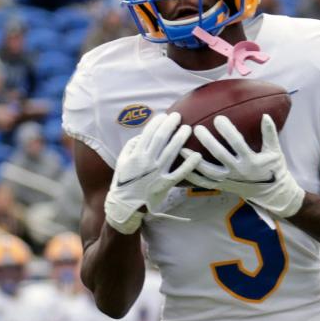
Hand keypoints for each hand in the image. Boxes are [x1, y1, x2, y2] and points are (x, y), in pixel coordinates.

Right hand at [105, 112, 199, 233]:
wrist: (125, 205)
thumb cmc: (124, 181)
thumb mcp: (122, 161)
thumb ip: (132, 146)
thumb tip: (144, 134)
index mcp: (135, 155)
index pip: (148, 133)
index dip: (157, 122)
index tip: (165, 115)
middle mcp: (146, 162)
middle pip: (160, 139)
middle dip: (170, 125)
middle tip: (178, 116)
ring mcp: (156, 173)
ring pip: (171, 152)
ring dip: (180, 139)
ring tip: (188, 128)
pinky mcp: (164, 184)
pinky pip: (179, 173)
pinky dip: (188, 164)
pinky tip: (197, 155)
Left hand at [185, 115, 304, 217]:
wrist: (271, 193)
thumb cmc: (273, 168)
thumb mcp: (275, 151)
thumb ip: (270, 133)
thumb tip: (266, 114)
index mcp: (252, 161)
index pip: (237, 143)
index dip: (228, 131)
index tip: (218, 119)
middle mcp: (239, 171)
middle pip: (219, 155)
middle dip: (208, 141)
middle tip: (197, 128)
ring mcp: (229, 180)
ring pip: (208, 171)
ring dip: (194, 160)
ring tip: (182, 148)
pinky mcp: (222, 186)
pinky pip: (205, 183)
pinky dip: (193, 176)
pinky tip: (182, 166)